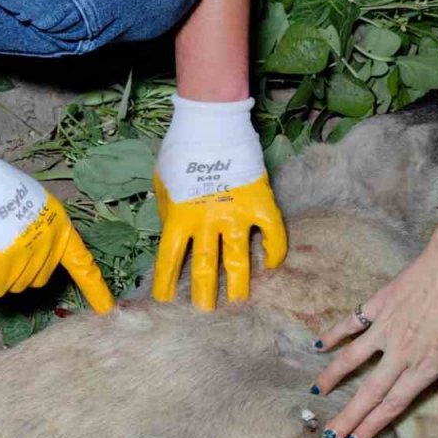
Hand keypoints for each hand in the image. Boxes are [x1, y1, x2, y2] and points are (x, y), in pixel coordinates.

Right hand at [0, 138, 114, 313]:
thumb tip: (22, 249)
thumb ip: (36, 228)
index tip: (107, 309)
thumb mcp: (30, 203)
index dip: (94, 289)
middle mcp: (48, 247)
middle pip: (38, 278)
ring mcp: (26, 261)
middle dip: (19, 270)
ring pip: (13, 285)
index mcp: (60, 227)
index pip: (82, 263)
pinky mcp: (1, 272)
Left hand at [151, 95, 287, 309]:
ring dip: (238, 285)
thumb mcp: (163, 179)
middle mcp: (207, 222)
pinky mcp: (261, 204)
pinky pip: (272, 235)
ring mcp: (236, 215)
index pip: (170, 259)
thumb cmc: (182, 148)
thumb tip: (169, 226)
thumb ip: (167, 207)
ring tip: (239, 303)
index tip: (164, 302)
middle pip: (205, 268)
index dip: (166, 283)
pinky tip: (272, 264)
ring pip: (238, 260)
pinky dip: (274, 251)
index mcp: (179, 217)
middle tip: (204, 315)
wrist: (214, 122)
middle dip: (203, 295)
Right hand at [313, 241, 437, 437]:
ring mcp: (386, 327)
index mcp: (425, 367)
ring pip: (352, 358)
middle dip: (348, 416)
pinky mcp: (379, 304)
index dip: (372, 426)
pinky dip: (336, 333)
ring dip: (333, 377)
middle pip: (369, 391)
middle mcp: (400, 352)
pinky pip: (353, 322)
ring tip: (316, 392)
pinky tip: (320, 343)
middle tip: (328, 434)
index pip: (394, 404)